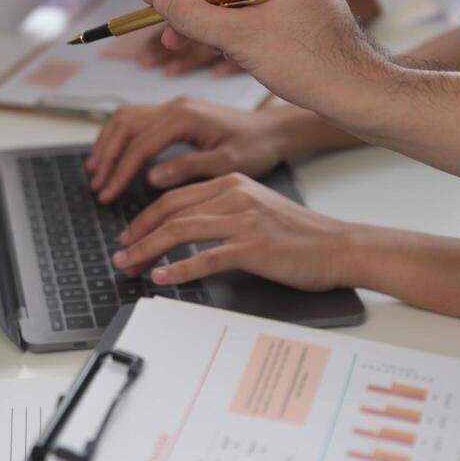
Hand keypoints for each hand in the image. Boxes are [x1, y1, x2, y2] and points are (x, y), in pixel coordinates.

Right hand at [87, 98, 289, 203]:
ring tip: (96, 172)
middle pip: (125, 126)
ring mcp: (173, 105)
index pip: (140, 144)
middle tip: (98, 187)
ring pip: (125, 117)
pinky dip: (119, 136)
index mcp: (186, 117)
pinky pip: (136, 117)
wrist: (274, 131)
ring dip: (107, 143)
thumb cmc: (256, 148)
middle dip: (107, 157)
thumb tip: (152, 177)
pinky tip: (113, 154)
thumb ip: (189, 168)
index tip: (108, 195)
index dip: (120, 171)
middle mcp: (175, 105)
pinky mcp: (175, 110)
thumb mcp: (228, 165)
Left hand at [111, 173, 351, 290]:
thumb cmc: (300, 234)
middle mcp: (234, 196)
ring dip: (147, 251)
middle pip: (170, 212)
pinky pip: (204, 257)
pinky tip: (161, 277)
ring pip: (180, 231)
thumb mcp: (256, 207)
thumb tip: (183, 227)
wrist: (339, 245)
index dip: (144, 218)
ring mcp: (243, 220)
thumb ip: (222, 210)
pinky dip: (177, 268)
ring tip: (129, 267)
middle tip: (119, 254)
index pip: (174, 197)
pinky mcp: (252, 246)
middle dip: (137, 234)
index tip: (128, 236)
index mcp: (232, 183)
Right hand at [141, 0, 384, 123]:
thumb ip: (194, 16)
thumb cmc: (306, 64)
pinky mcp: (305, 13)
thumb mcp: (239, 39)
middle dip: (193, 10)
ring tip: (182, 44)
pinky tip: (218, 50)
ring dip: (211, 24)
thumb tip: (161, 0)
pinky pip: (259, 15)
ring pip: (241, 3)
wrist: (357, 94)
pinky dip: (235, 31)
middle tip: (164, 32)